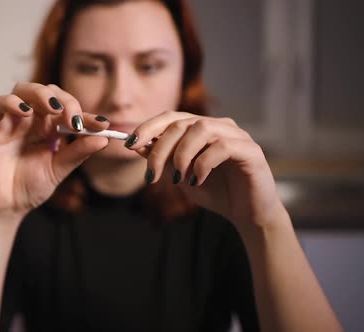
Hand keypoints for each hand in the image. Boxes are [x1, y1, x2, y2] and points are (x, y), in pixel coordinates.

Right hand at [0, 82, 109, 223]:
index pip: (68, 110)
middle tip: (74, 119)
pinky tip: (24, 111)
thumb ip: (78, 153)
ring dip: (40, 94)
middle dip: (65, 101)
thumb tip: (104, 139)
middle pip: (47, 93)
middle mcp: (31, 120)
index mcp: (49, 128)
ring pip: (22, 90)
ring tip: (54, 108)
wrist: (5, 207)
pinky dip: (9, 102)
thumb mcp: (58, 170)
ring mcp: (10, 121)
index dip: (86, 115)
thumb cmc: (29, 187)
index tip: (101, 125)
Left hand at [127, 111, 285, 228]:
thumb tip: (136, 145)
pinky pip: (222, 146)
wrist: (247, 214)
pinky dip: (203, 163)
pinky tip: (198, 180)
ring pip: (201, 129)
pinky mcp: (251, 150)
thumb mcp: (181, 176)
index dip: (148, 127)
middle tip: (152, 174)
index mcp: (201, 128)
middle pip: (181, 124)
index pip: (170, 117)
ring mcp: (236, 135)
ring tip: (178, 179)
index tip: (129, 144)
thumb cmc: (215, 192)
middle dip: (160, 149)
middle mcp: (219, 125)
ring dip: (182, 154)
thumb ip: (163, 160)